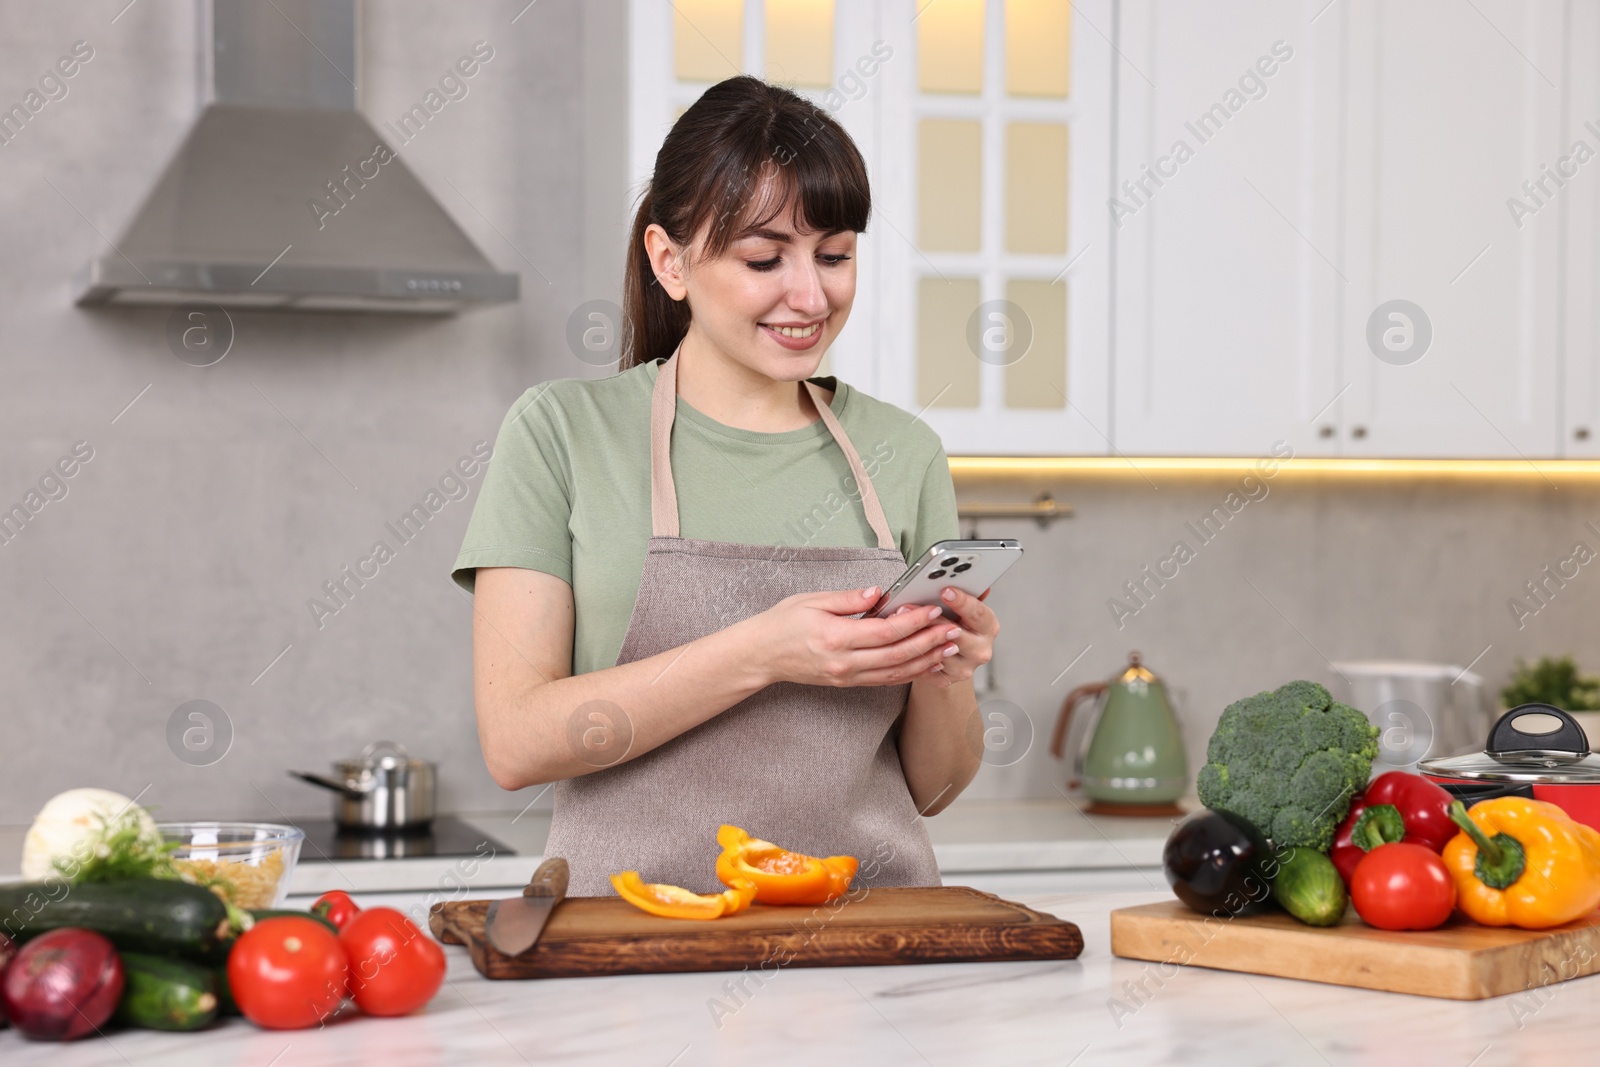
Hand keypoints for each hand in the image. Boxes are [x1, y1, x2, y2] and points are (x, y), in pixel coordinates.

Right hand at [744, 586, 966, 688]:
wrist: (760, 655)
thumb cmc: (782, 623)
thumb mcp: (812, 600)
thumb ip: (848, 599)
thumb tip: (879, 593)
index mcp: (835, 637)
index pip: (884, 631)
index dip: (912, 621)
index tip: (932, 610)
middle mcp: (843, 662)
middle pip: (896, 655)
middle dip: (928, 642)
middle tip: (951, 629)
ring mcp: (846, 676)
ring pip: (895, 673)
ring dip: (925, 660)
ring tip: (948, 648)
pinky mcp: (846, 683)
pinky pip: (884, 681)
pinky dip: (908, 674)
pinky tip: (926, 665)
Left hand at [891, 587, 997, 688]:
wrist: (953, 654)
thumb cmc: (956, 621)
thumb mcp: (964, 605)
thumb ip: (966, 591)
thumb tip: (971, 576)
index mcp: (988, 626)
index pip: (978, 612)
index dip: (962, 601)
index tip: (945, 590)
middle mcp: (981, 649)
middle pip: (955, 635)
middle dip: (930, 619)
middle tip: (908, 605)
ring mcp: (964, 668)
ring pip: (937, 652)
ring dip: (914, 636)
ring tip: (895, 620)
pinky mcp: (947, 679)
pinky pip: (926, 667)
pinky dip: (911, 653)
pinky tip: (896, 640)